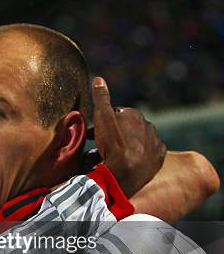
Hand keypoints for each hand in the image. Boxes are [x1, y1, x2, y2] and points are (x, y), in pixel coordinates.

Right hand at [91, 77, 165, 196]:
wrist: (125, 174)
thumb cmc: (112, 144)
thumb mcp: (102, 118)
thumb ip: (101, 98)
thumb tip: (98, 79)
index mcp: (135, 114)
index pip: (117, 114)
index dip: (105, 122)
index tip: (95, 132)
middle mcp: (148, 126)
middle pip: (129, 127)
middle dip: (117, 133)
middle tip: (103, 145)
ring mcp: (155, 142)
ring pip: (139, 140)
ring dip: (128, 145)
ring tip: (115, 156)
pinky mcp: (159, 158)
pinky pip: (149, 154)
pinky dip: (140, 156)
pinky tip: (129, 162)